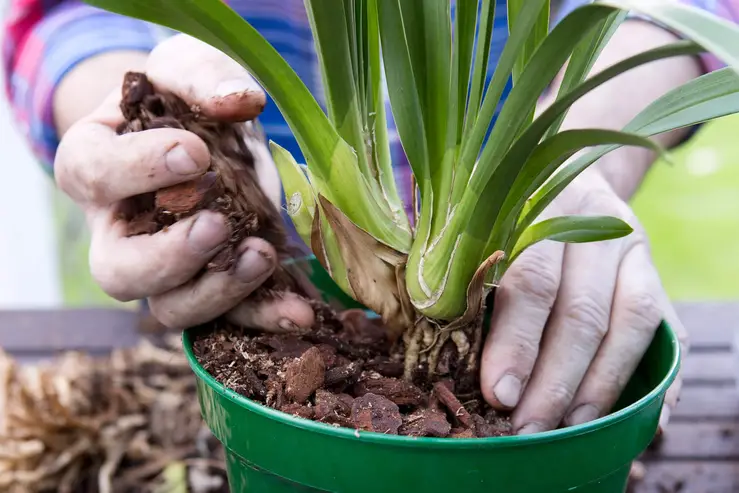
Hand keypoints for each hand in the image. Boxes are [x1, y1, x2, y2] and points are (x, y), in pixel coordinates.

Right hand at [54, 34, 313, 331]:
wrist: (199, 134)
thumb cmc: (177, 101)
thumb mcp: (182, 68)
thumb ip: (200, 75)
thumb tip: (240, 100)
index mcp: (94, 168)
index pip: (95, 175)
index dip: (139, 169)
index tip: (194, 153)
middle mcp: (118, 233)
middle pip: (119, 270)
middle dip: (170, 255)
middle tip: (217, 224)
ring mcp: (163, 270)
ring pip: (169, 306)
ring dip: (218, 291)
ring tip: (263, 255)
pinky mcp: (209, 285)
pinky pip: (226, 318)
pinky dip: (262, 316)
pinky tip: (300, 312)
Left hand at [480, 169, 686, 433]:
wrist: (568, 178)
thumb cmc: (506, 214)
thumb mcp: (480, 226)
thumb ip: (464, 271)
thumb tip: (437, 342)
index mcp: (539, 209)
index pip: (531, 280)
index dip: (516, 341)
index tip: (499, 393)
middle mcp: (594, 226)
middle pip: (581, 310)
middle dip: (556, 380)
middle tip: (530, 428)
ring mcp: (634, 250)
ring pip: (630, 322)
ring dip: (601, 385)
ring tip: (573, 430)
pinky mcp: (657, 275)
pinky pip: (666, 330)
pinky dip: (655, 378)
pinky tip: (638, 418)